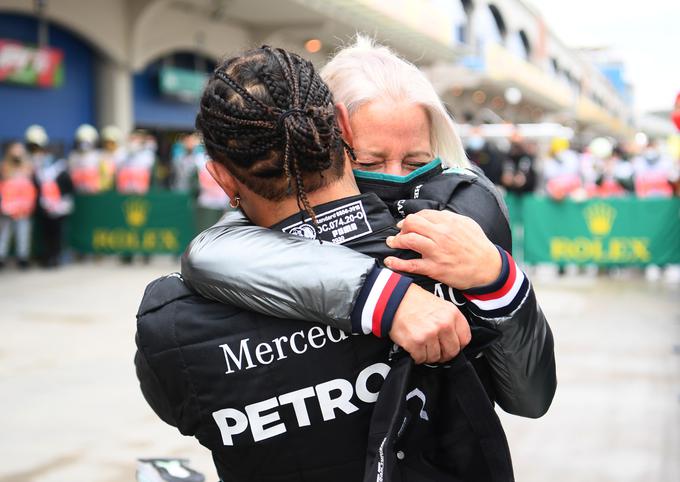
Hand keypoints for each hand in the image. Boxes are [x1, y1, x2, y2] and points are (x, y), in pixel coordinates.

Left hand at [384, 210, 500, 289]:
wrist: (488, 268)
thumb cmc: (478, 246)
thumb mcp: (467, 224)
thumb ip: (449, 217)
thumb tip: (433, 215)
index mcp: (448, 222)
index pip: (422, 215)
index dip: (411, 219)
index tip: (406, 224)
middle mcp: (441, 235)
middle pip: (412, 223)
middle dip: (401, 227)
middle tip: (398, 233)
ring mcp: (437, 252)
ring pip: (409, 240)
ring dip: (396, 241)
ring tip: (391, 243)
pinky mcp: (434, 268)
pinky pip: (411, 265)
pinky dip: (397, 263)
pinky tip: (389, 261)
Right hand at [389, 284, 470, 363]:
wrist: (393, 298)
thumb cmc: (415, 301)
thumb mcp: (440, 305)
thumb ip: (450, 321)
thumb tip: (454, 340)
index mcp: (452, 314)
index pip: (465, 339)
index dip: (457, 345)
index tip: (449, 345)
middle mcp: (443, 325)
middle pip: (452, 352)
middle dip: (443, 354)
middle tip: (435, 350)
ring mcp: (430, 334)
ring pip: (436, 357)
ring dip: (428, 355)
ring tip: (421, 345)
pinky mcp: (415, 342)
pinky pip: (421, 358)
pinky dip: (417, 356)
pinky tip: (413, 347)